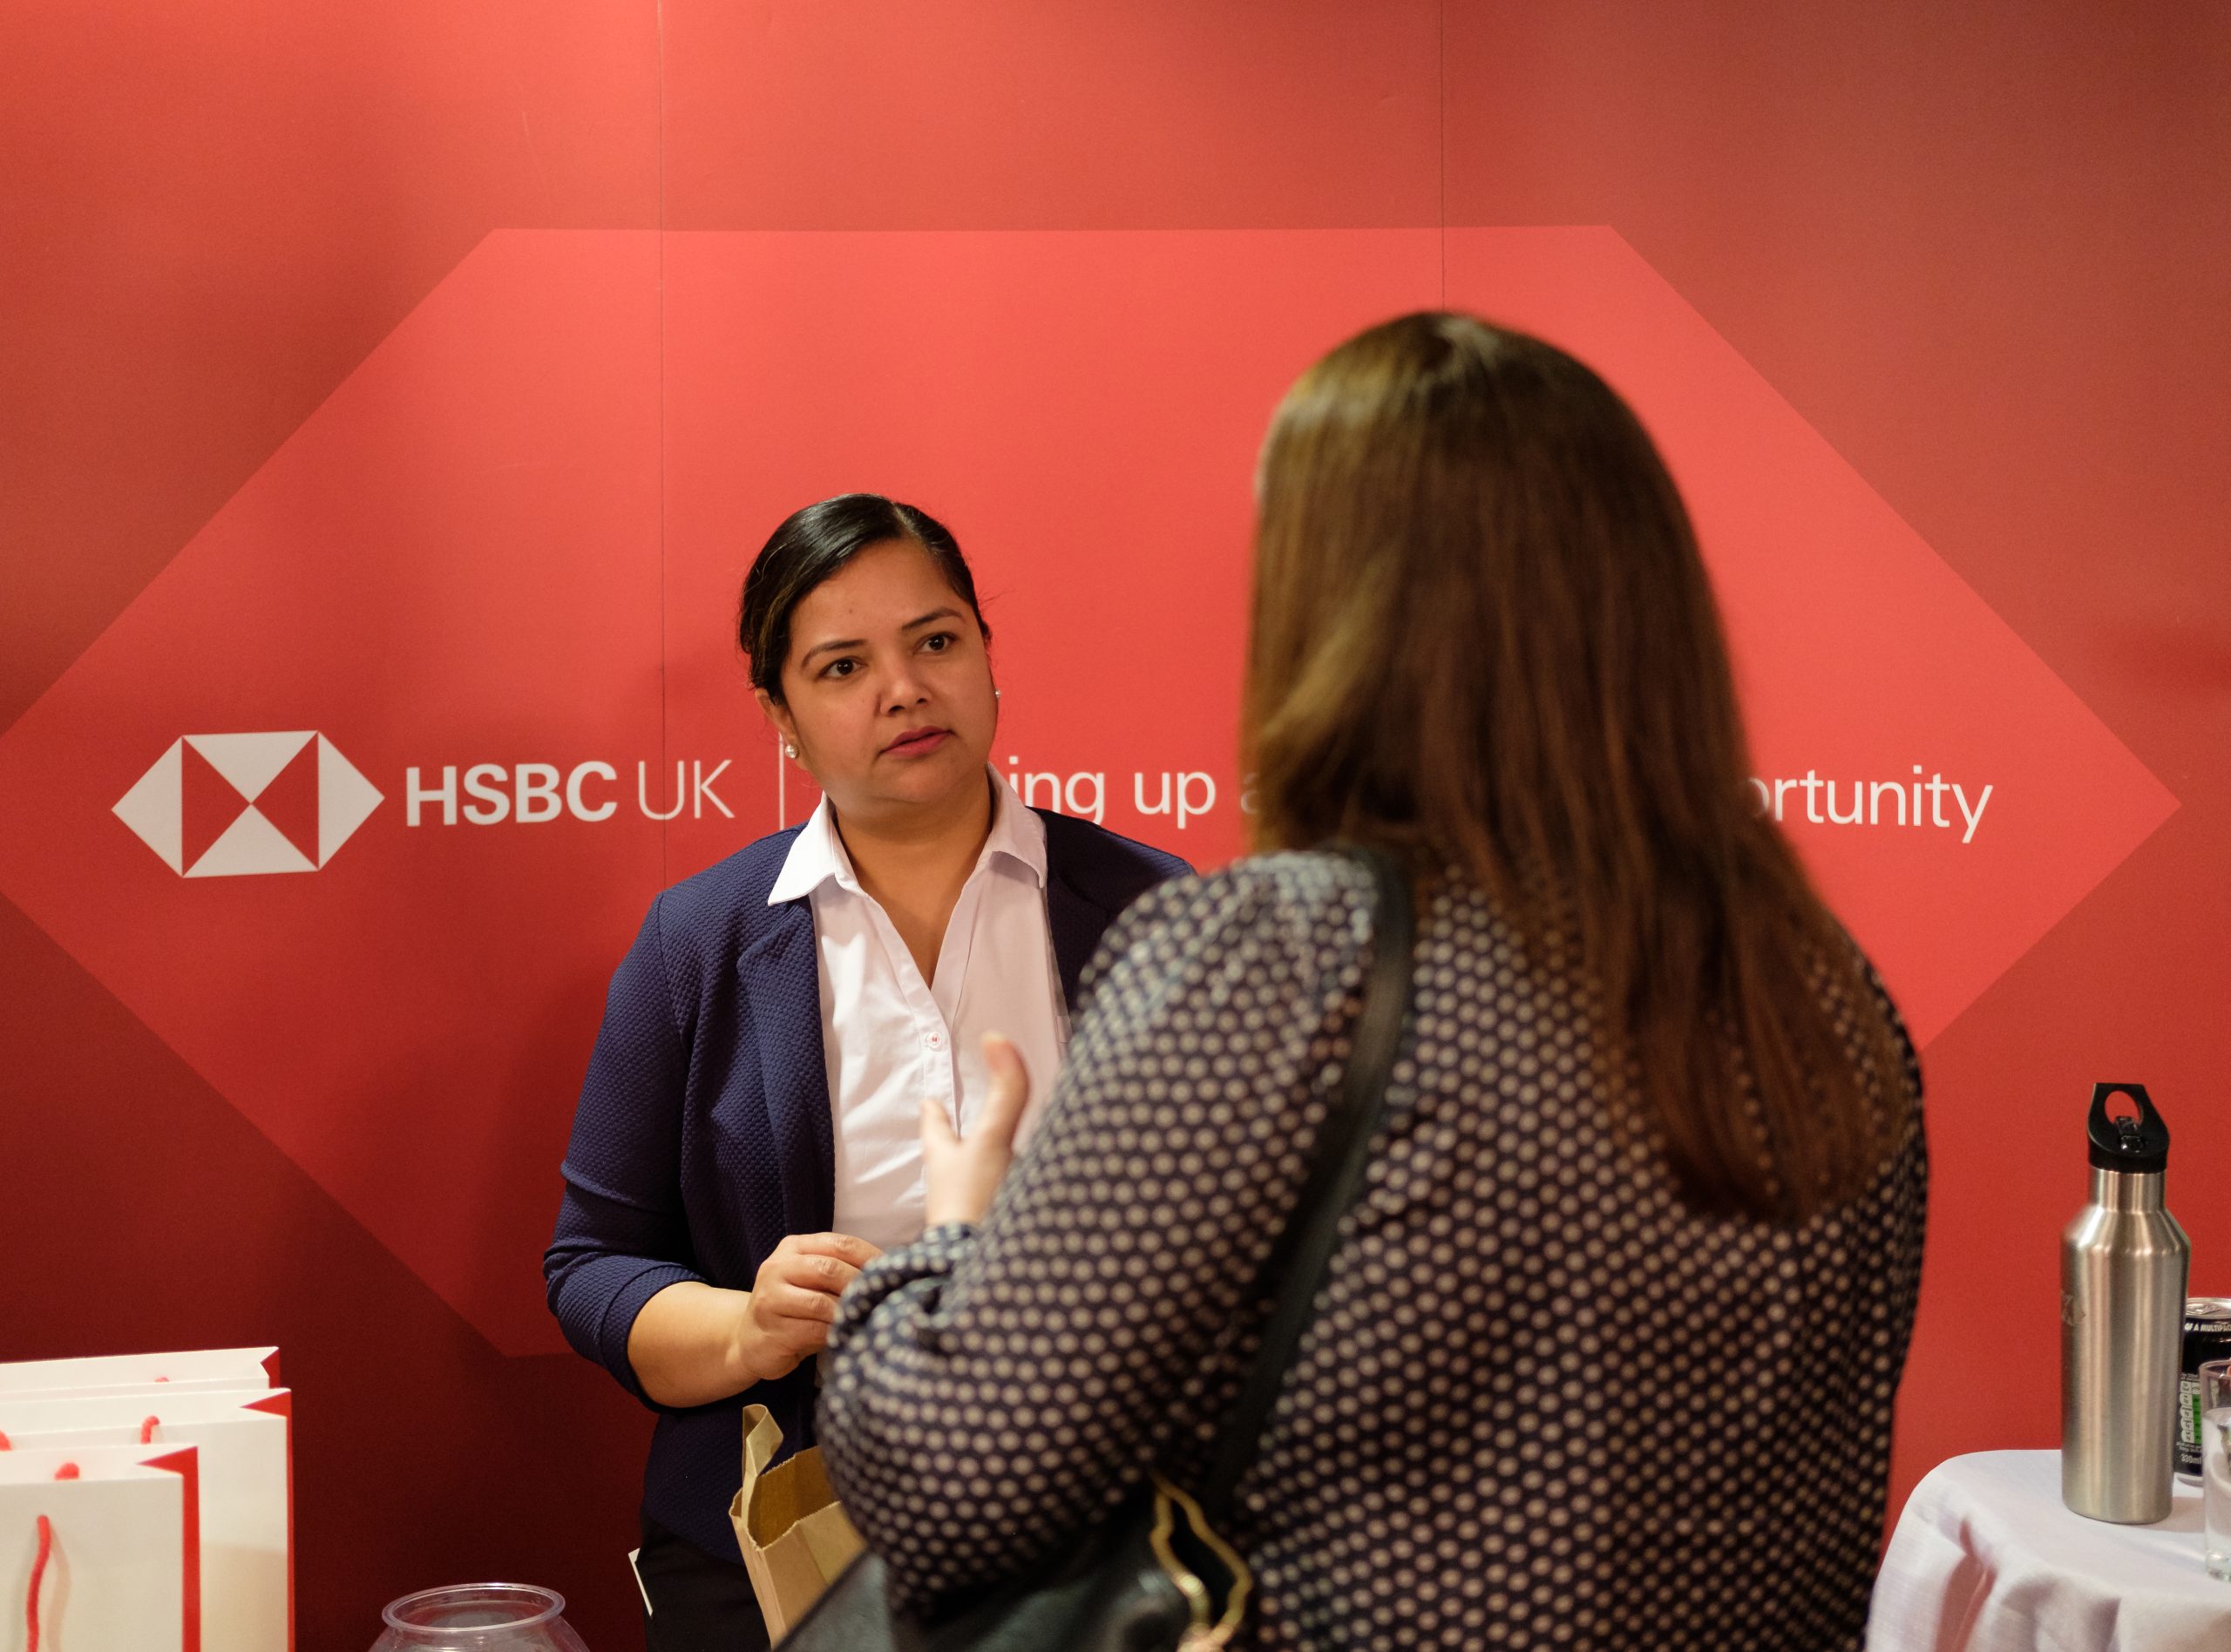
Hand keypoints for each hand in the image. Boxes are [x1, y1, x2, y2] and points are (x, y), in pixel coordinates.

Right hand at [736, 1232, 881, 1383]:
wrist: (751, 1341)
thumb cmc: (795, 1309)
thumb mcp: (815, 1282)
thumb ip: (841, 1271)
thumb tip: (889, 1272)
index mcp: (794, 1247)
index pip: (840, 1243)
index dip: (871, 1257)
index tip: (895, 1273)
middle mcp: (777, 1267)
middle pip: (829, 1269)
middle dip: (860, 1286)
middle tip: (883, 1300)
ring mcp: (770, 1298)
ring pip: (820, 1302)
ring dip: (847, 1313)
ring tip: (866, 1320)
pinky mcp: (770, 1330)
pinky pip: (812, 1330)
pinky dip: (834, 1334)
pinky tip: (846, 1337)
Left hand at [923, 1032, 1030, 1227]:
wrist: (976, 1273)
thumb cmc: (974, 1204)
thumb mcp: (992, 1141)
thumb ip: (1005, 1093)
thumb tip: (996, 1036)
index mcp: (945, 1160)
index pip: (935, 1128)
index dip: (934, 1113)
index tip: (928, 1100)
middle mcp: (953, 1187)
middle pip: (954, 1158)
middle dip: (958, 1144)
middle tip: (960, 1132)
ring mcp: (971, 1215)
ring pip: (978, 1186)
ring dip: (989, 1176)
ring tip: (1005, 1167)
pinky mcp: (988, 1238)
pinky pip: (1001, 1213)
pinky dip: (1010, 1204)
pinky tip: (1026, 1208)